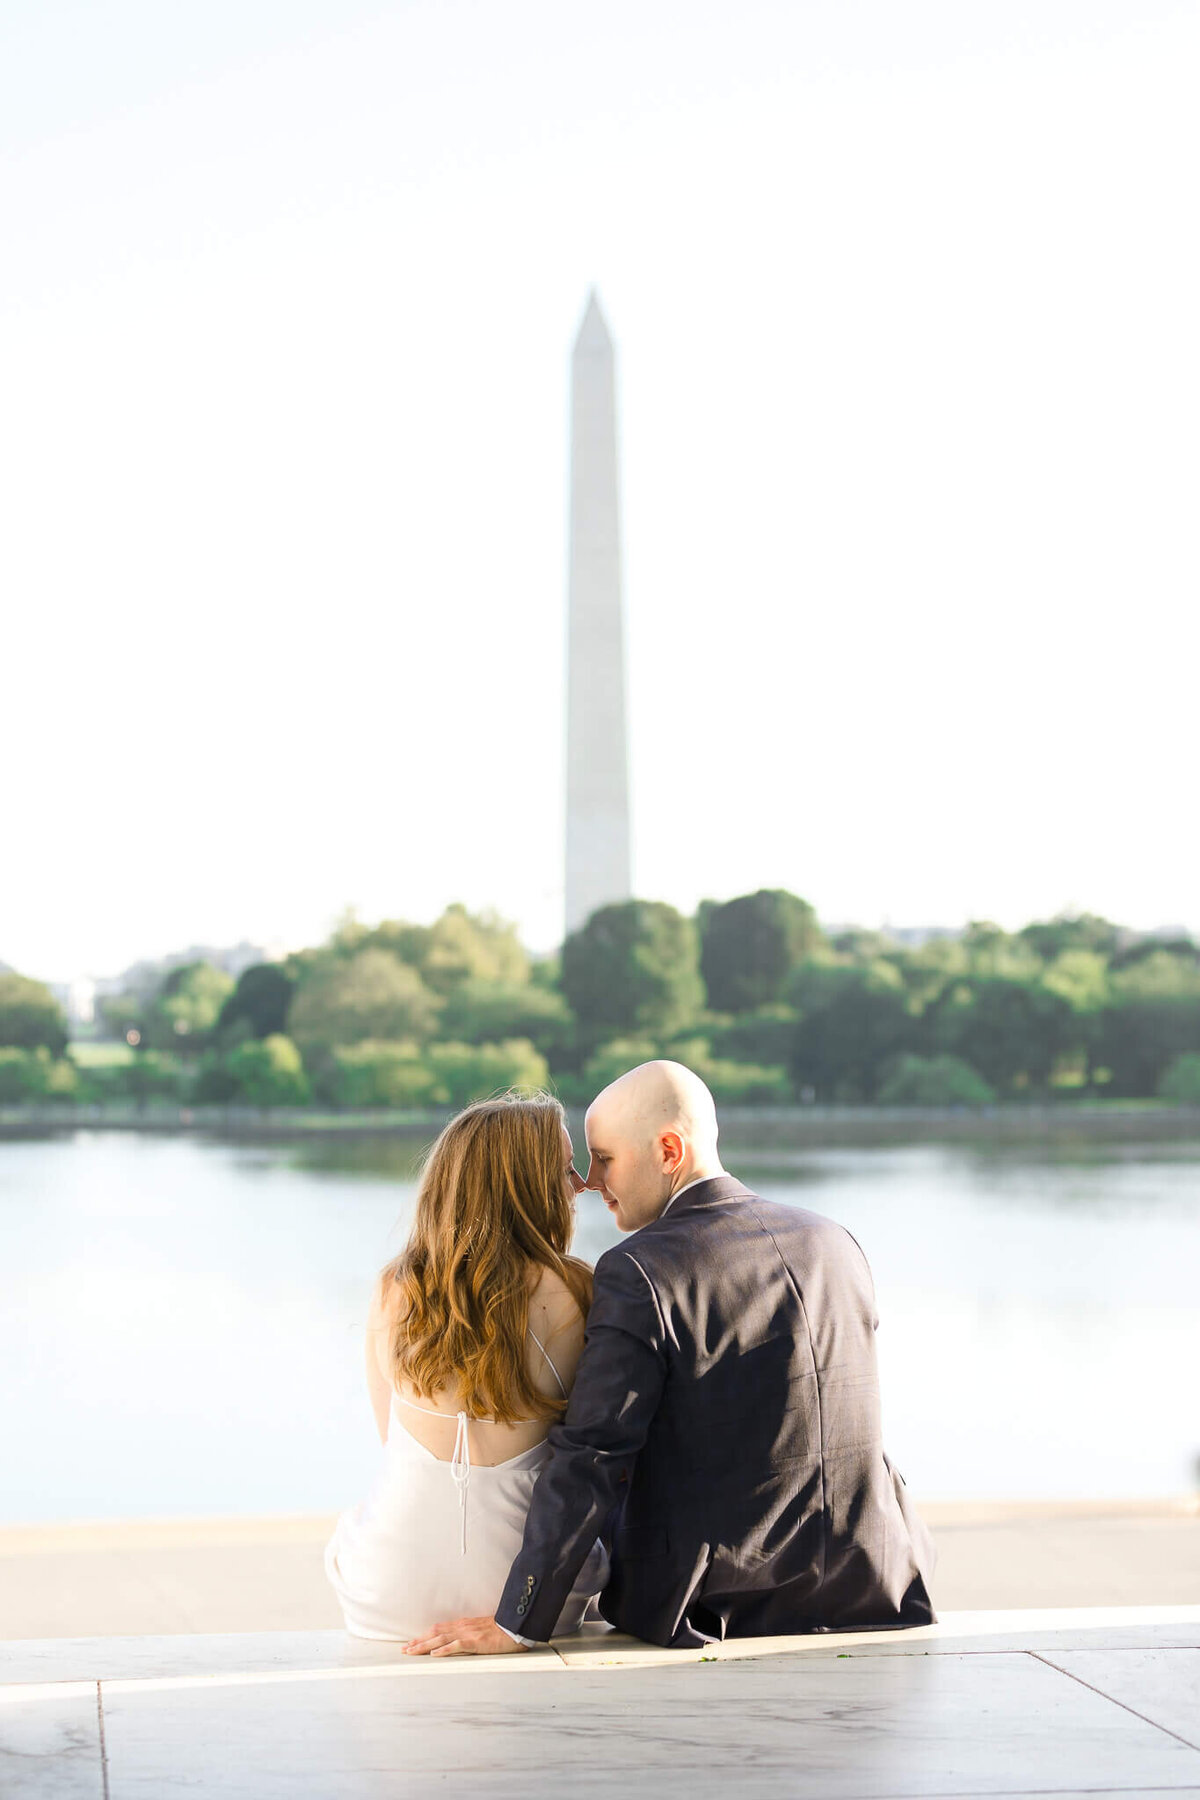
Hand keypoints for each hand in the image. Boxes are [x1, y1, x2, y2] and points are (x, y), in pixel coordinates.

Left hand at [402, 1615, 529, 1656]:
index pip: (438, 1629)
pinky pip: (457, 1645)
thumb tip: (457, 1642)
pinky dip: (444, 1649)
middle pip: (435, 1633)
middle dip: (418, 1641)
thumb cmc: (501, 1630)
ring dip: (424, 1645)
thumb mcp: (481, 1631)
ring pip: (441, 1638)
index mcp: (463, 1625)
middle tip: (404, 1649)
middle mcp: (462, 1627)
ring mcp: (468, 1633)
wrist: (515, 1627)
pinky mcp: (476, 1641)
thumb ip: (469, 1635)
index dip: (424, 1636)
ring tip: (411, 1652)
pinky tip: (434, 1653)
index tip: (411, 1643)